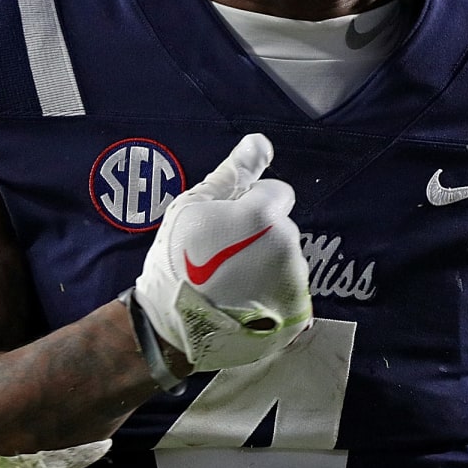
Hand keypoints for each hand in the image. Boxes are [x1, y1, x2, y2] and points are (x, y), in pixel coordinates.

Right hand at [134, 133, 311, 370]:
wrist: (170, 326)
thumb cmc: (176, 260)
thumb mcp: (192, 207)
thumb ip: (233, 172)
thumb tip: (260, 141)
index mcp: (264, 215)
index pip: (277, 193)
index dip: (251, 204)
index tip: (226, 225)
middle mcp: (287, 246)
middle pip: (281, 228)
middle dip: (259, 236)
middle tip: (222, 257)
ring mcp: (294, 282)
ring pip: (286, 260)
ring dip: (265, 266)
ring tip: (229, 284)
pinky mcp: (297, 313)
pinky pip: (289, 291)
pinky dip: (271, 295)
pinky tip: (242, 303)